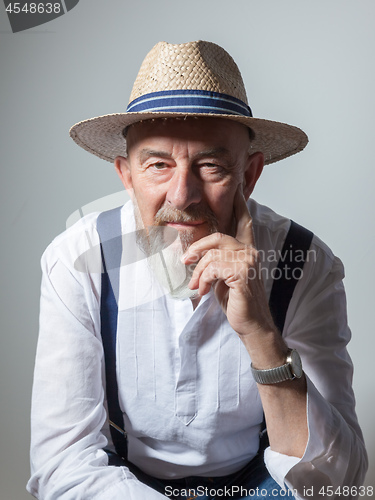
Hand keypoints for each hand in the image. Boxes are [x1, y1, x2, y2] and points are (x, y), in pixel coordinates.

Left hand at [182, 185, 276, 338]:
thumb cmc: (237, 302)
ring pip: (212, 255)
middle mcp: (250, 252)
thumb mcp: (223, 277)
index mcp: (247, 250)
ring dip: (198, 273)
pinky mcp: (242, 274)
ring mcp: (248, 262)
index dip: (240, 204)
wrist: (251, 325)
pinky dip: (203, 280)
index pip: (244, 221)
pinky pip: (213, 268)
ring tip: (196, 286)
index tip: (238, 187)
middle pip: (218, 237)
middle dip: (197, 249)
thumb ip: (215, 261)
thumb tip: (192, 255)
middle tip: (185, 261)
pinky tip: (203, 291)